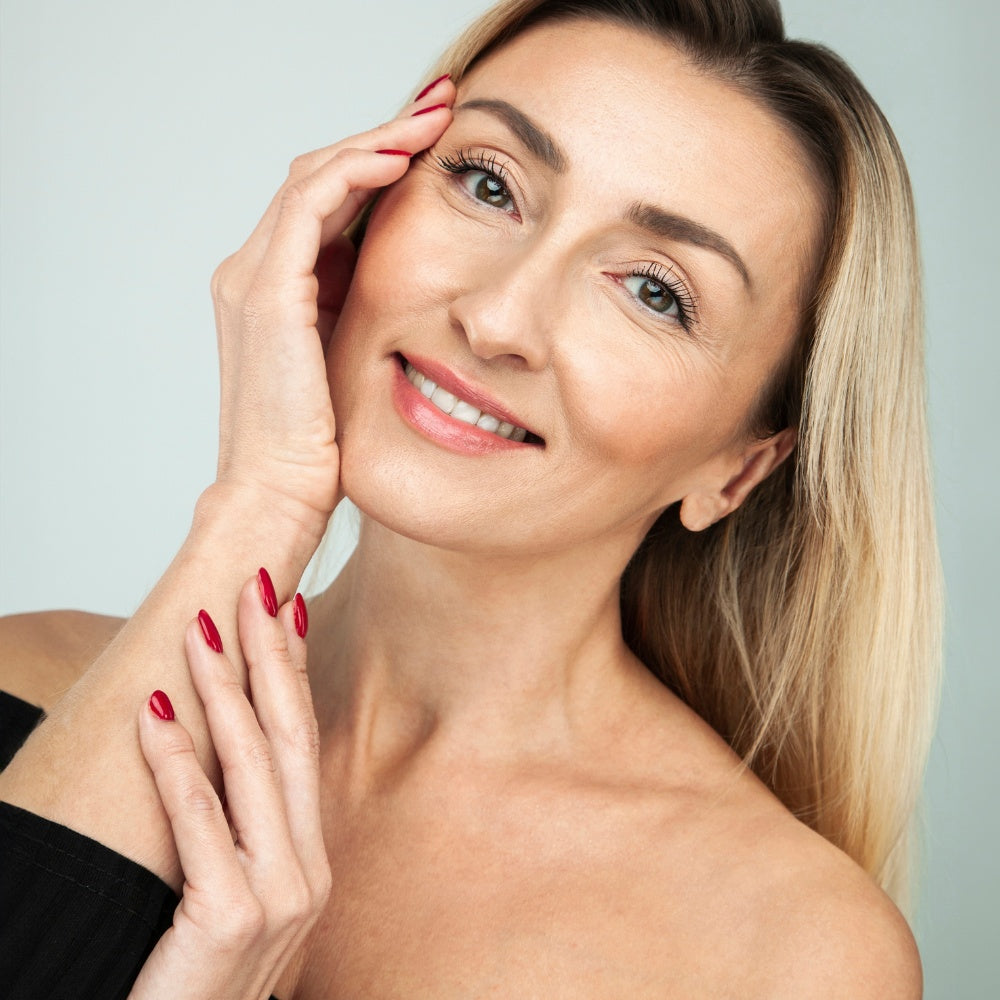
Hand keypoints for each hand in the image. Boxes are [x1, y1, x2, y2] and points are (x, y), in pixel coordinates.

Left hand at [128, 573, 330, 999]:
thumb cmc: (198, 978)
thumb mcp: (236, 894)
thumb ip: (238, 827)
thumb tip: (222, 746)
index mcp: (307, 854)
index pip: (304, 738)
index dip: (293, 669)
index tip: (282, 608)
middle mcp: (306, 866)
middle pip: (290, 736)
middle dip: (270, 656)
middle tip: (252, 587)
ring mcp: (278, 894)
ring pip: (252, 766)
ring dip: (223, 688)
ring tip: (200, 629)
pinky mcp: (230, 920)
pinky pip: (200, 822)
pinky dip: (178, 761)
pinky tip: (157, 713)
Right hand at [208, 76, 455, 539]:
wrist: (278, 497)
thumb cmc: (320, 449)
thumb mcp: (348, 367)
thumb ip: (364, 318)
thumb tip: (417, 290)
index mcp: (276, 289)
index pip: (326, 202)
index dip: (379, 164)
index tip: (435, 143)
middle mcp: (254, 272)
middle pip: (320, 176)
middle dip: (382, 135)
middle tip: (438, 107)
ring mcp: (252, 278)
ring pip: (314, 177)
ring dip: (375, 140)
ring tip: (431, 118)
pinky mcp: (265, 292)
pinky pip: (309, 206)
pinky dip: (354, 173)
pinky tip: (401, 159)